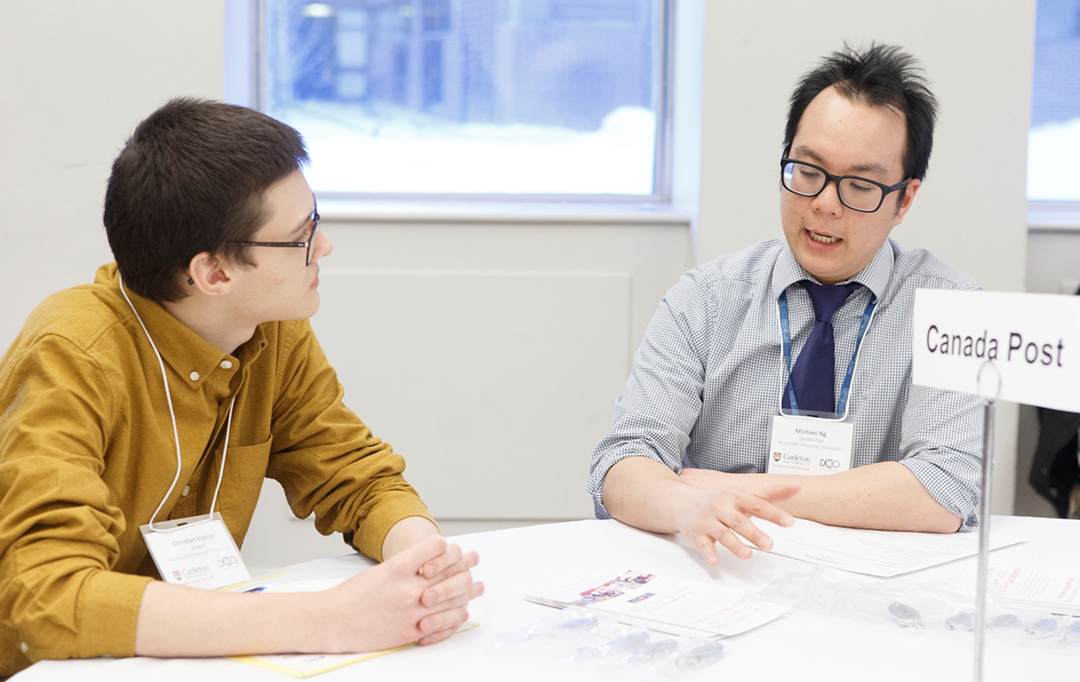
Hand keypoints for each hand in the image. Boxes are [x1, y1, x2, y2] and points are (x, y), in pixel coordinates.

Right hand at [317, 534, 482, 651]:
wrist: (333, 621)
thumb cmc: (353, 594)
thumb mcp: (380, 569)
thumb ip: (407, 565)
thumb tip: (433, 559)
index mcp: (397, 568)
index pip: (435, 547)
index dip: (447, 545)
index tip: (454, 545)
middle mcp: (407, 589)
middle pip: (449, 574)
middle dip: (466, 565)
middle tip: (474, 559)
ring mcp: (410, 612)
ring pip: (451, 600)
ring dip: (467, 591)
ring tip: (475, 586)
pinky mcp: (409, 632)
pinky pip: (441, 624)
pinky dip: (454, 617)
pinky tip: (460, 611)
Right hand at [672, 480, 798, 565]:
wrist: (682, 502)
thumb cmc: (718, 500)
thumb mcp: (742, 493)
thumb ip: (770, 494)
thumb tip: (798, 486)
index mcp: (735, 496)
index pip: (757, 504)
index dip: (773, 513)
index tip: (789, 522)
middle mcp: (721, 507)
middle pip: (739, 521)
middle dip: (754, 533)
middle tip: (769, 545)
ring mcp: (708, 521)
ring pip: (722, 534)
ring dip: (734, 545)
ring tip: (747, 555)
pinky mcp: (697, 535)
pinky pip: (703, 545)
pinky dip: (708, 553)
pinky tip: (714, 562)